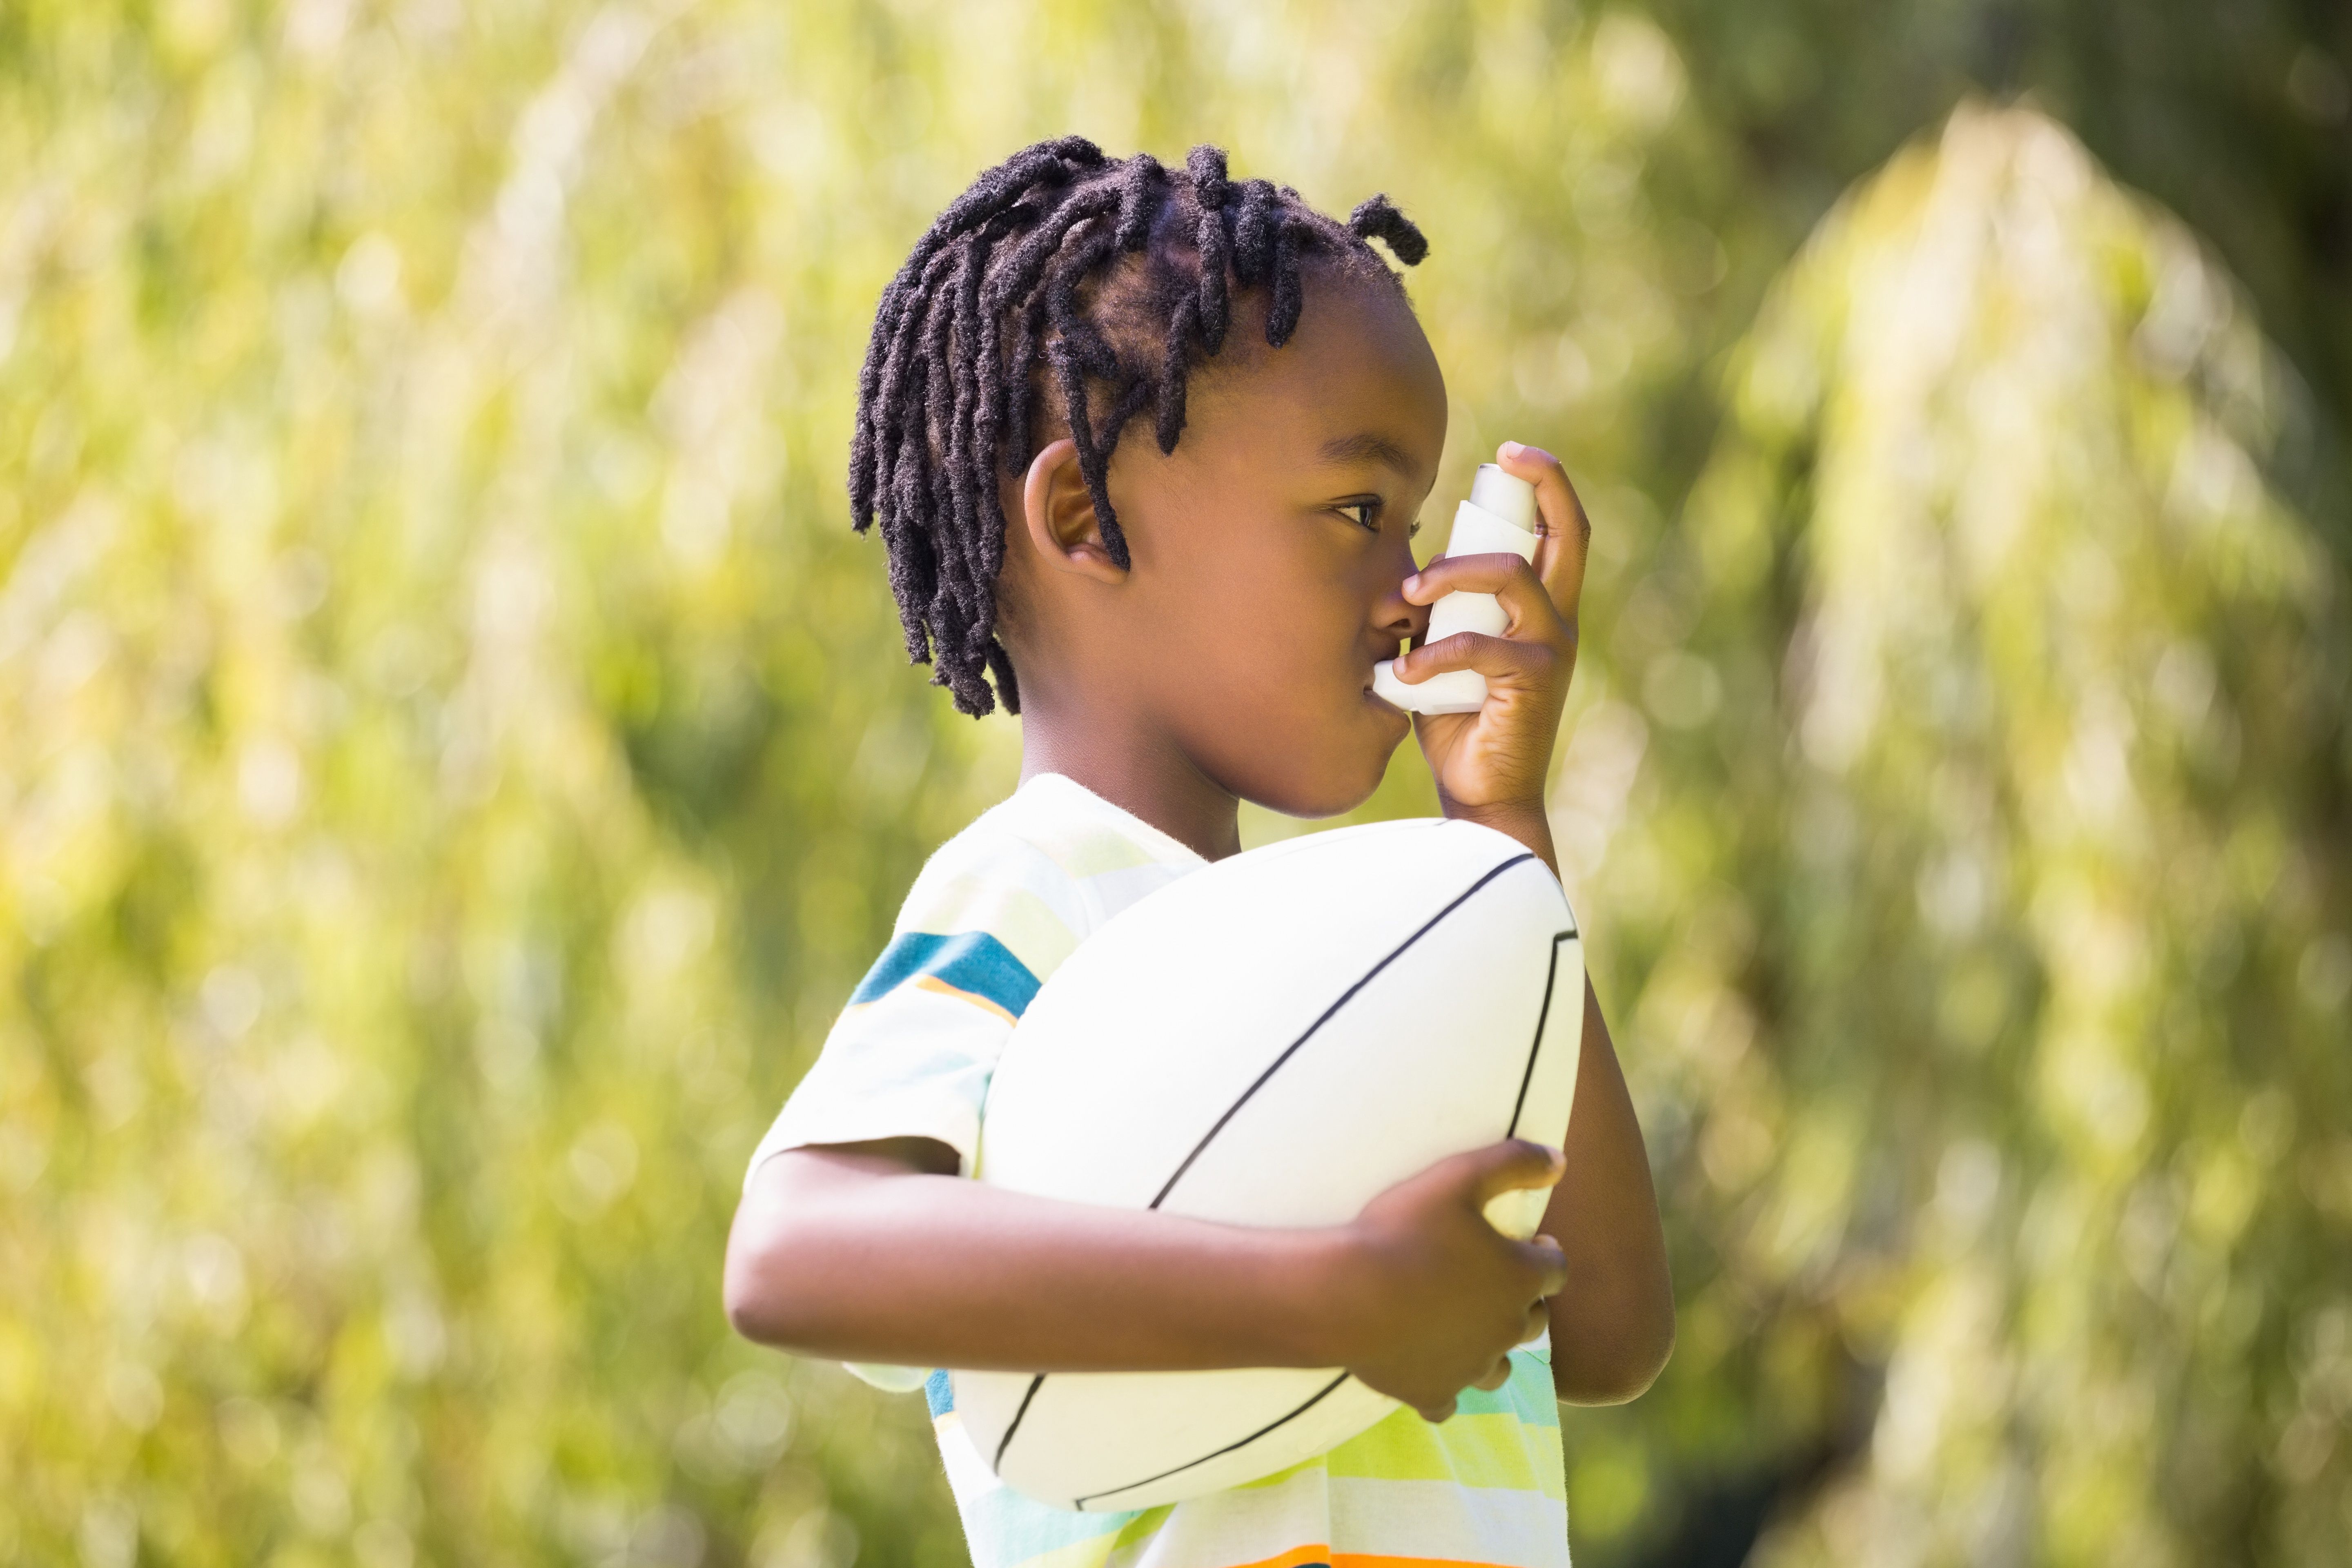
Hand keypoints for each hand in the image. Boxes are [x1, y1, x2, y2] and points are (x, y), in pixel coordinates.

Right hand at [1327, 1139, 1569, 1421]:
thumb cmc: (1401, 1230)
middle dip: (1524, 1300)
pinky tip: (1431, 1371)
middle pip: (1535, 1321)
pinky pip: (1449, 1403)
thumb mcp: (1458, 1176)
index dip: (1546, 1255)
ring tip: (1471, 1328)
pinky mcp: (1432, 1393)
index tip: (1531, 1244)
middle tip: (1496, 1281)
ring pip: (1501, 1368)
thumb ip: (1513, 1162)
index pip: (1556, 1270)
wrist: (1344, 1294)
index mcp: (1518, 1278)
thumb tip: (1561, 1160)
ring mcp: (1469, 1368)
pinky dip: (1446, 1390)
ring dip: (1493, 1348)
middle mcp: (1505, 1330)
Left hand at [1390, 442, 1590, 822]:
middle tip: (1502, 460)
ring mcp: (1551, 649)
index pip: (1560, 534)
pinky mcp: (1532, 682)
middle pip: (1569, 534)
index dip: (1546, 485)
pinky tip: (1400, 675)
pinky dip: (1431, 656)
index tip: (1512, 453)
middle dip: (1544, 484)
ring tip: (1409, 593)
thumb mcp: (1444, 653)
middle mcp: (1558, 622)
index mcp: (1542, 611)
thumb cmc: (1459, 721)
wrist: (1480, 791)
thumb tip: (1409, 576)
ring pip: (1511, 576)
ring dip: (1451, 573)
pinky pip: (1477, 646)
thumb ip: (1438, 614)